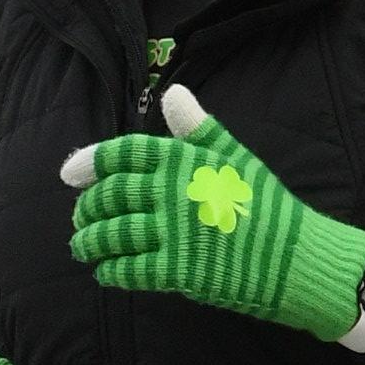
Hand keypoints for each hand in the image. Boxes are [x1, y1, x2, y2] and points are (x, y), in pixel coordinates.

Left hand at [64, 83, 364, 341]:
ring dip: (90, 242)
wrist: (296, 257)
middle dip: (87, 208)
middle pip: (111, 196)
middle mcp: (172, 192)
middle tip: (79, 219)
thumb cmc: (268, 206)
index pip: (122, 154)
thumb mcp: (236, 158)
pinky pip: (130, 269)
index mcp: (184, 161)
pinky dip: (111, 271)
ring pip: (113, 234)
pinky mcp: (177, 270)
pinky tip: (105, 272)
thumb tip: (172, 93)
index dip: (90, 162)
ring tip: (82, 247)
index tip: (68, 174)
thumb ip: (198, 129)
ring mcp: (173, 232)